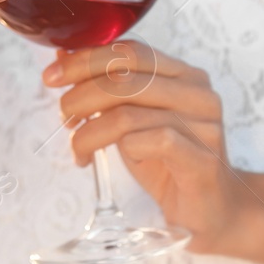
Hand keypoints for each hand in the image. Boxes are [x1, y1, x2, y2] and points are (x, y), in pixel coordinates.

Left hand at [44, 40, 259, 253]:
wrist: (212, 211)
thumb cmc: (168, 162)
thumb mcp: (132, 119)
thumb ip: (107, 89)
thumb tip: (62, 58)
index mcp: (184, 75)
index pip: (129, 52)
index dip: (85, 60)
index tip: (52, 76)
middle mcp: (198, 93)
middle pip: (125, 78)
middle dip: (80, 96)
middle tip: (63, 118)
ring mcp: (204, 125)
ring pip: (128, 114)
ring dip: (89, 132)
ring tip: (78, 148)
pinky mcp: (202, 159)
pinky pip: (153, 141)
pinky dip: (120, 149)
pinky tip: (100, 161)